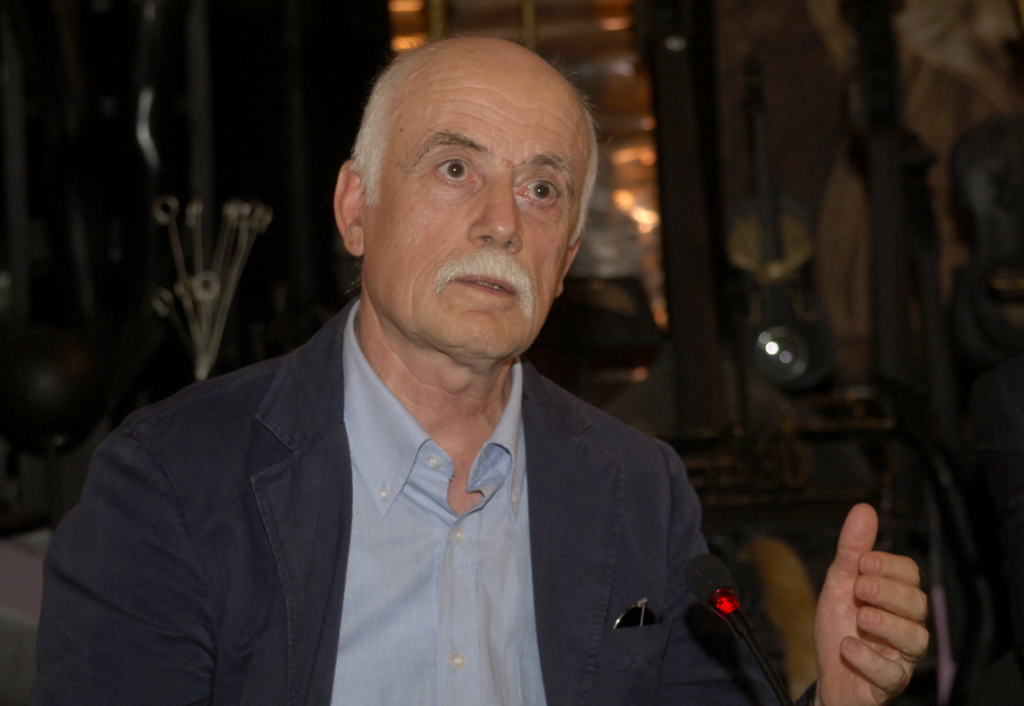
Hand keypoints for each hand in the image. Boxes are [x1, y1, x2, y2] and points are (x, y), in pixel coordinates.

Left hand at [812, 504, 928, 705]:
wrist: (827, 673)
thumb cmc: (840, 627)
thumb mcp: (839, 583)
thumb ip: (851, 550)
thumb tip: (864, 509)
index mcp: (895, 598)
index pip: (910, 574)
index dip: (889, 565)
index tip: (863, 562)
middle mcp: (905, 625)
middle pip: (917, 604)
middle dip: (888, 591)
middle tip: (860, 586)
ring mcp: (900, 656)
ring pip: (915, 640)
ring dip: (887, 624)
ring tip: (861, 615)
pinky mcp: (888, 683)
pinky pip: (890, 674)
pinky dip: (869, 659)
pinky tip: (848, 647)